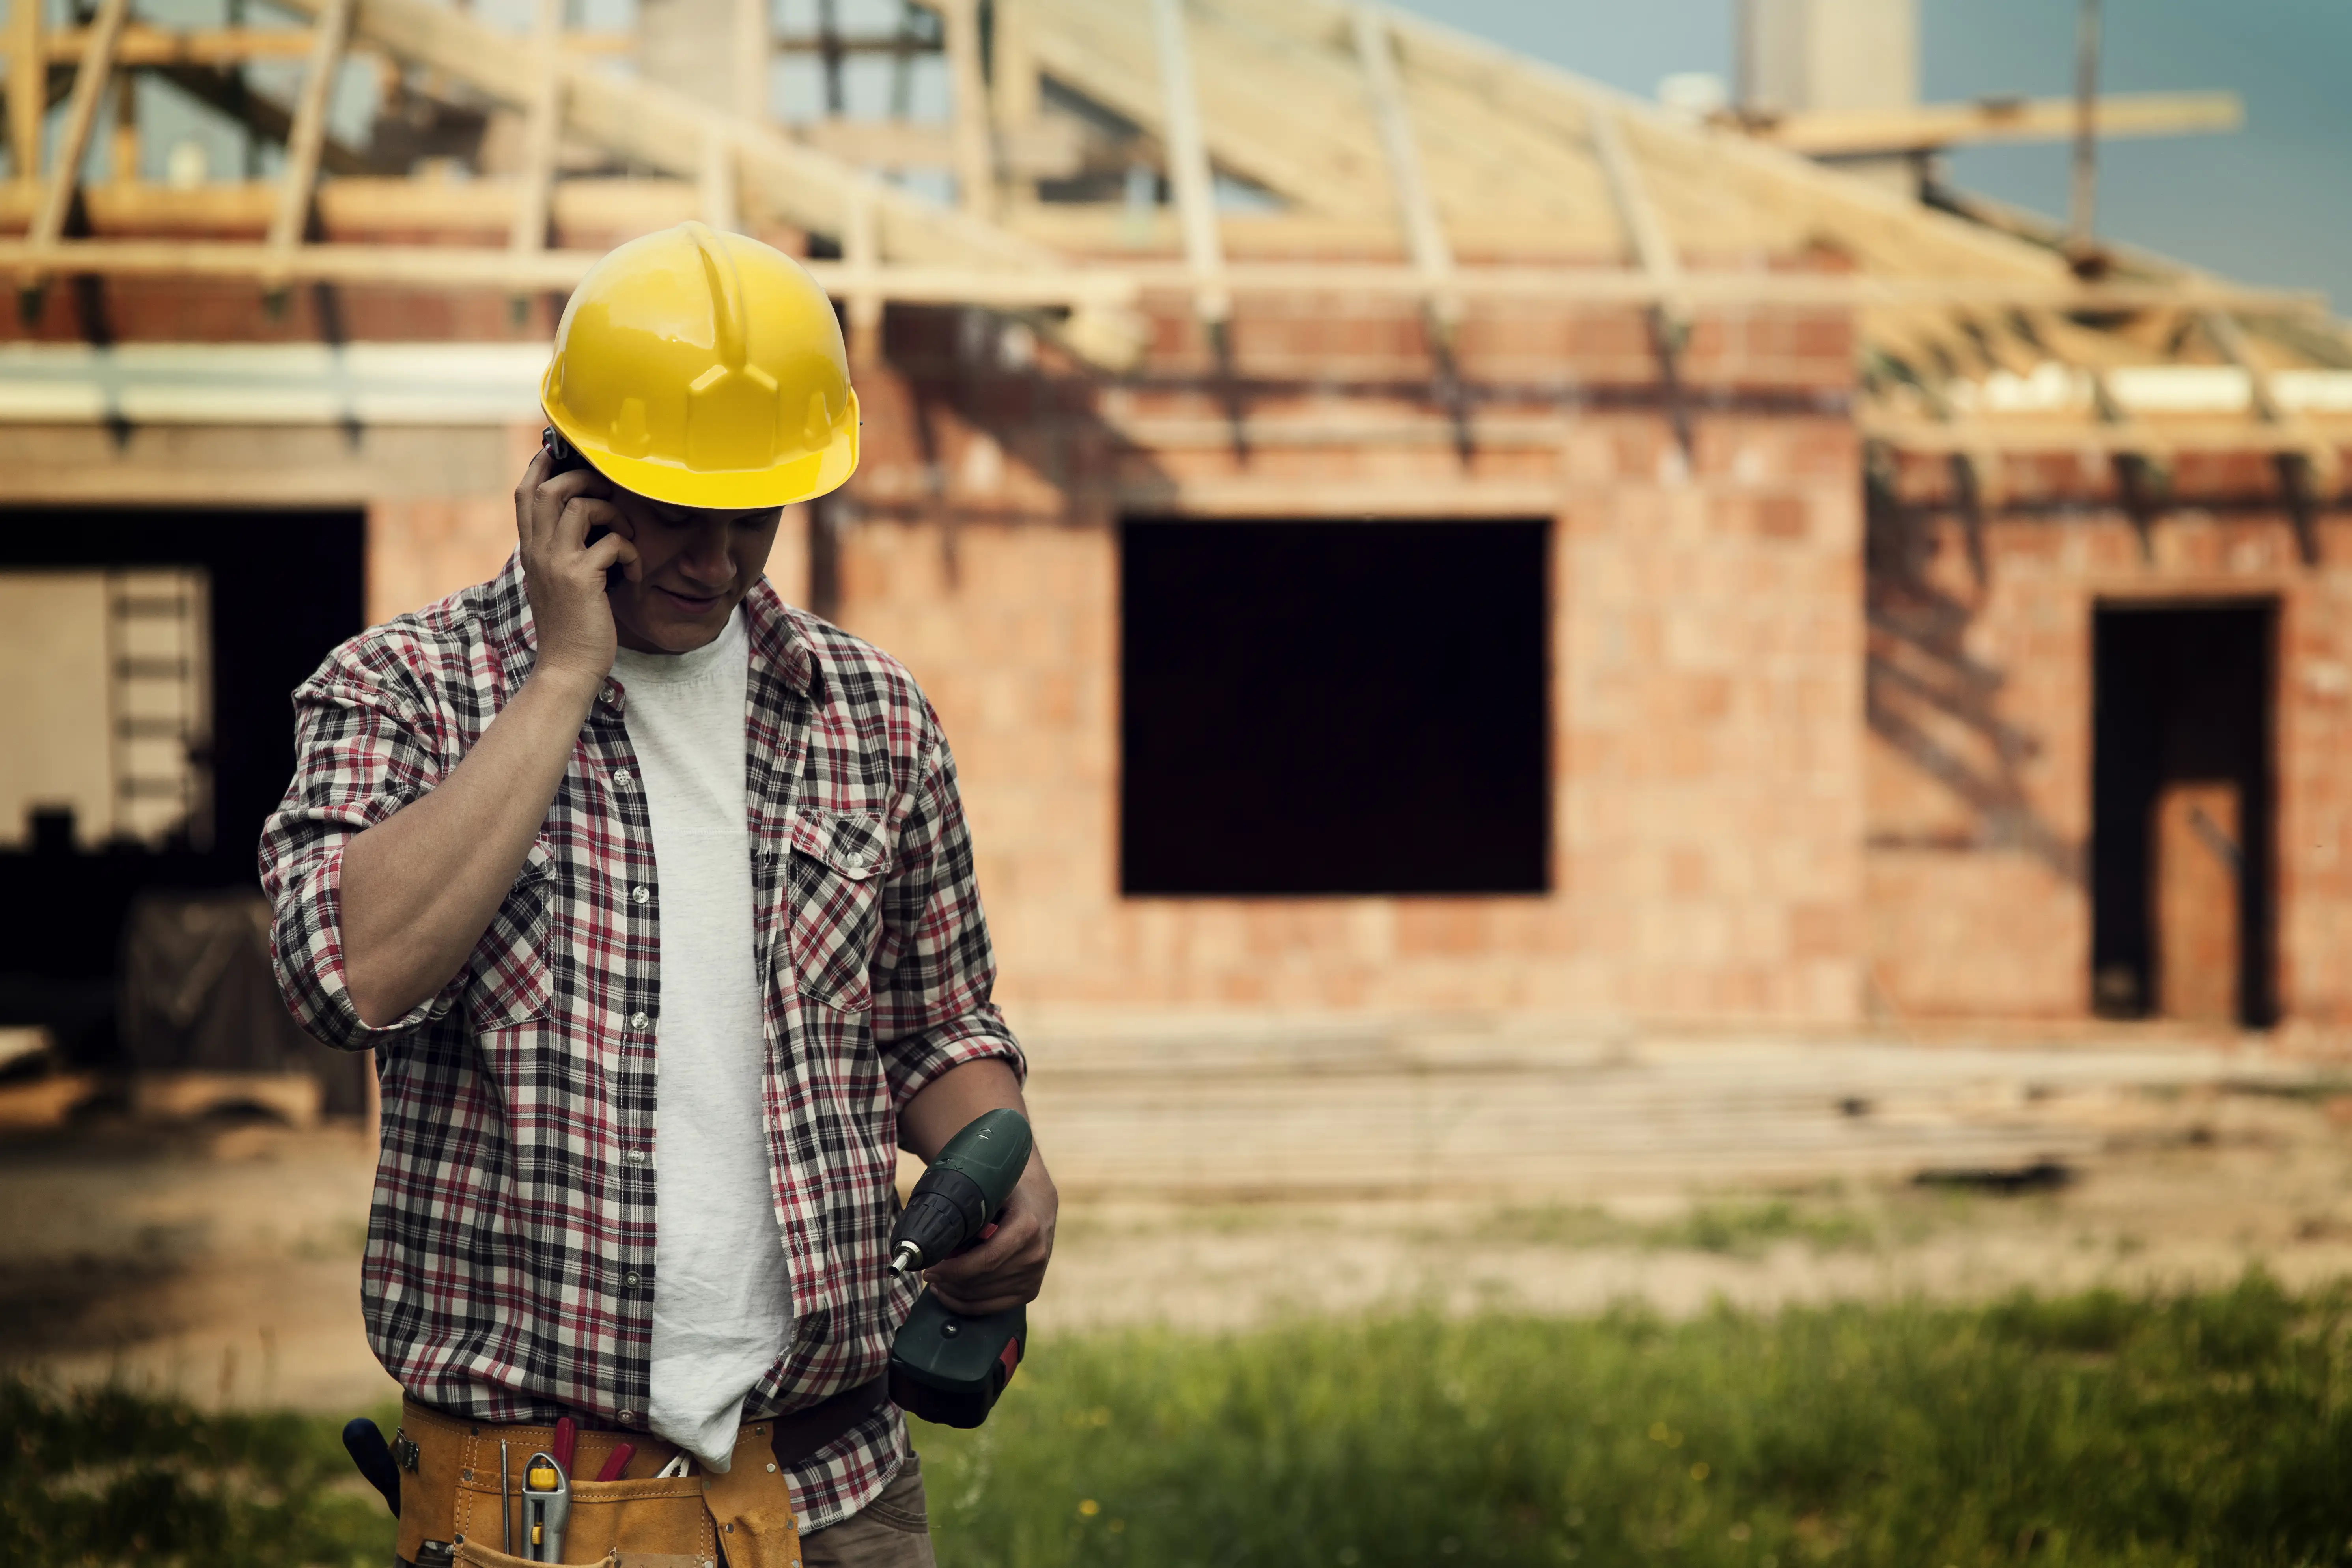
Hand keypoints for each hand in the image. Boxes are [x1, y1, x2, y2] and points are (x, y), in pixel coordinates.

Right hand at [514, 446, 638, 684]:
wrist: (567, 668)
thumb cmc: (572, 626)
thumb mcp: (557, 582)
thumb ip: (561, 551)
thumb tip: (580, 521)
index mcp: (532, 550)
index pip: (525, 494)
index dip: (542, 466)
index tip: (564, 452)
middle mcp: (538, 551)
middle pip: (549, 488)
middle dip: (582, 479)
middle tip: (608, 493)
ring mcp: (557, 563)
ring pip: (579, 506)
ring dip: (612, 512)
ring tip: (627, 536)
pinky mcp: (581, 579)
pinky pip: (612, 542)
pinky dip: (631, 552)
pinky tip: (635, 574)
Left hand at [919, 1159, 1057, 1315]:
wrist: (1041, 1203)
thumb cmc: (1011, 1193)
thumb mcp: (994, 1190)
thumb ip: (972, 1209)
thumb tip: (940, 1233)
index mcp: (1026, 1228)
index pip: (986, 1259)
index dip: (955, 1269)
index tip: (931, 1269)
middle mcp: (1034, 1256)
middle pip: (981, 1281)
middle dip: (949, 1281)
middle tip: (928, 1274)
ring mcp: (1034, 1276)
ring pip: (983, 1297)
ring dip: (955, 1293)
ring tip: (937, 1282)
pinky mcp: (1030, 1290)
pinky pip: (993, 1307)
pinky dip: (968, 1305)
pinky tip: (951, 1295)